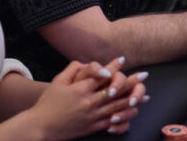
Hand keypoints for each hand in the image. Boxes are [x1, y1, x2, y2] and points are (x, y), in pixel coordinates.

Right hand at [31, 60, 146, 138]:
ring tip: (145, 95)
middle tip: (144, 75)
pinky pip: (112, 122)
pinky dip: (124, 117)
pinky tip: (132, 111)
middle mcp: (89, 102)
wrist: (41, 126)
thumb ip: (72, 69)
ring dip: (133, 99)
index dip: (113, 66)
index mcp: (80, 89)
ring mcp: (92, 116)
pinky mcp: (92, 127)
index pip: (102, 75)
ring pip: (117, 107)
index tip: (123, 59)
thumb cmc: (48, 102)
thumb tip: (84, 62)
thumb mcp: (57, 81)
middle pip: (115, 90)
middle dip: (131, 82)